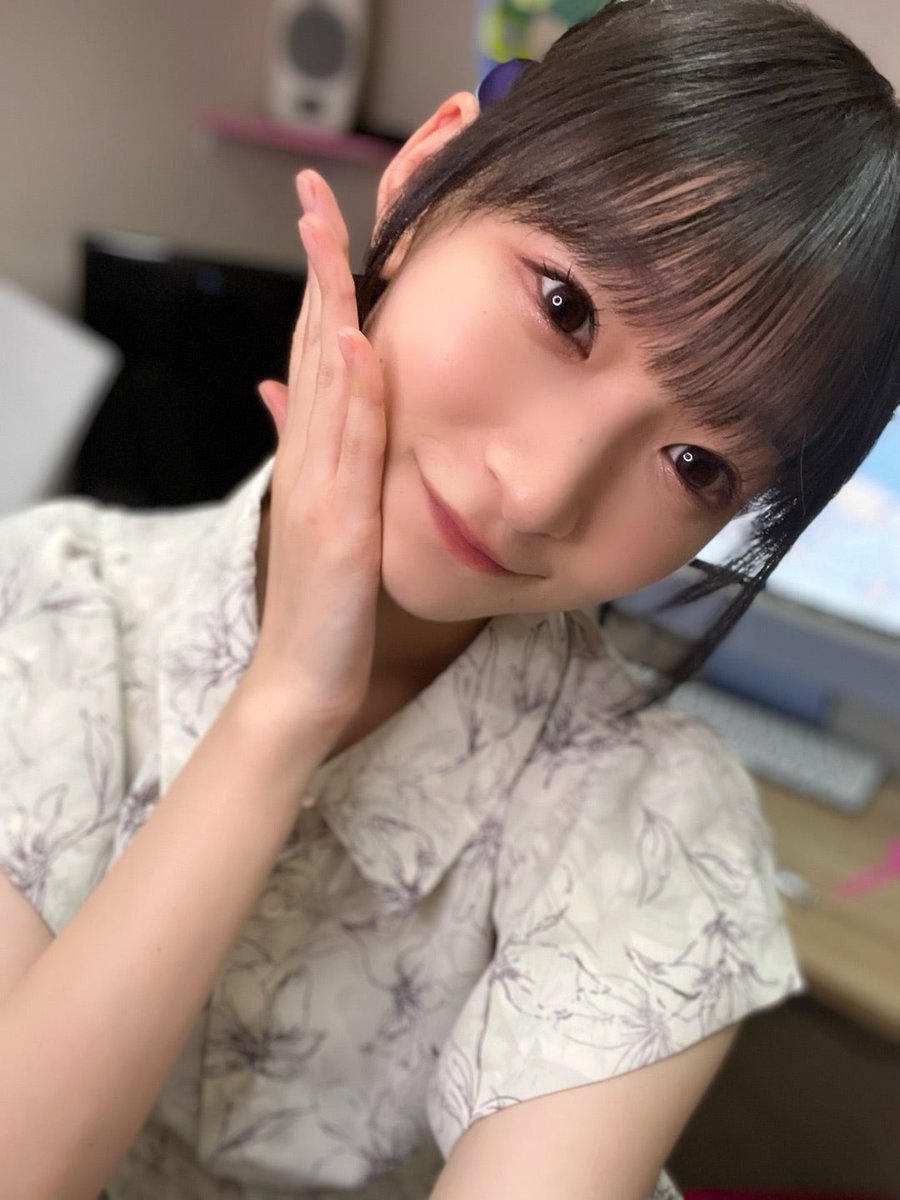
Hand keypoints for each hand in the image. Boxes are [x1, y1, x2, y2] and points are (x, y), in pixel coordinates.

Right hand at [244, 170, 385, 743]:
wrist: (302, 674)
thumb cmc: (322, 599)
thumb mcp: (322, 517)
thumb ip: (312, 453)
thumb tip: (285, 392)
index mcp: (312, 456)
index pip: (317, 353)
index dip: (320, 284)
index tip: (323, 221)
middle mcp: (309, 460)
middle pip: (311, 349)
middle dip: (316, 270)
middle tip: (314, 197)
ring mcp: (318, 489)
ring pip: (324, 385)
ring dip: (327, 308)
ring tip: (328, 240)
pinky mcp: (337, 524)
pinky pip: (344, 448)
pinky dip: (346, 394)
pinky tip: (352, 344)